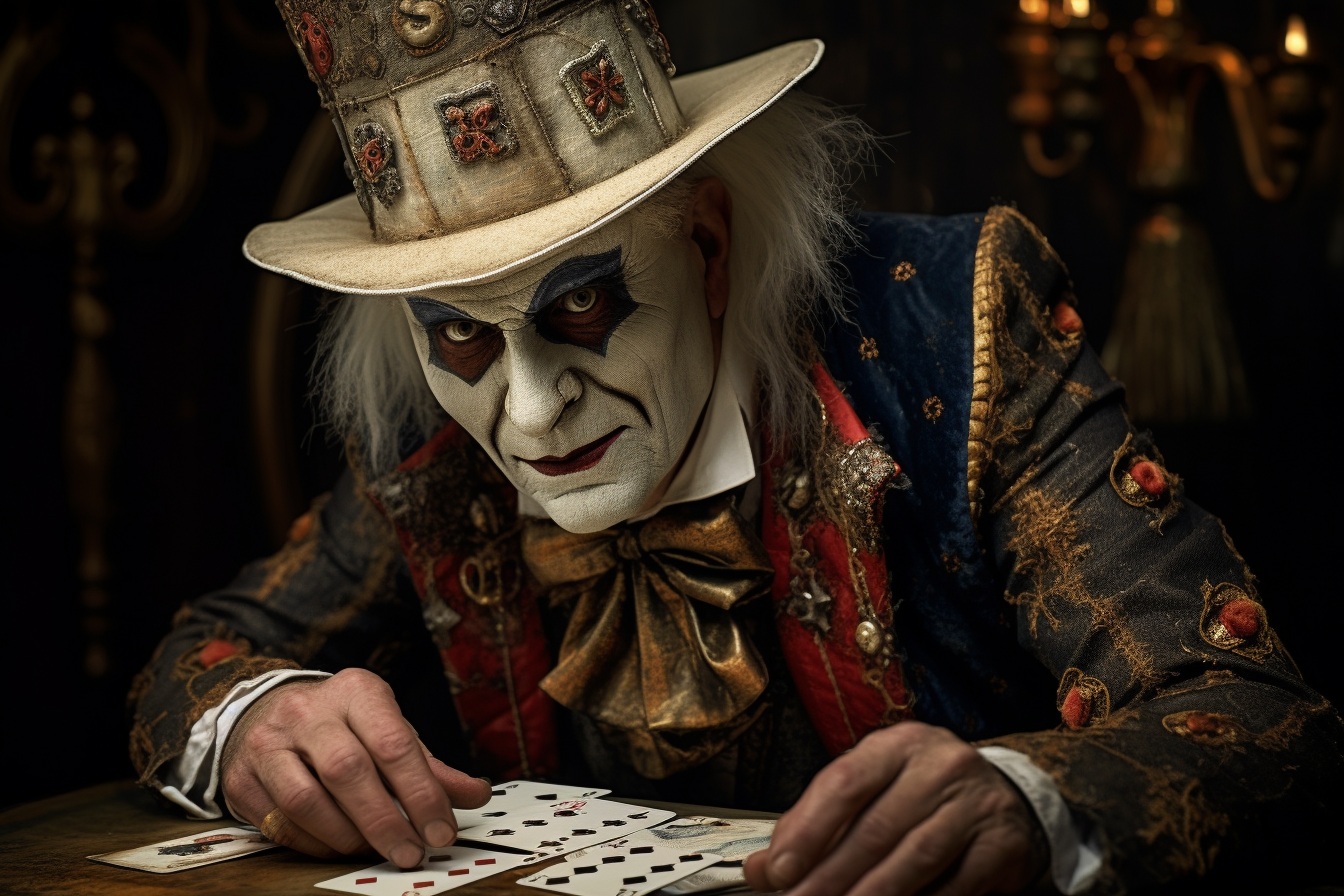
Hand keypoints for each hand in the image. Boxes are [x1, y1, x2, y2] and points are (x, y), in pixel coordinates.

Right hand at [221, 668, 490, 867]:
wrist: (268, 715)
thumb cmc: (343, 728)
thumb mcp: (389, 730)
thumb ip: (431, 766)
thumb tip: (475, 794)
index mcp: (356, 692)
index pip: (394, 742)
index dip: (422, 792)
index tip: (441, 830)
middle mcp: (308, 711)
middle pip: (348, 771)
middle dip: (385, 821)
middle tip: (411, 851)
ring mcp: (268, 743)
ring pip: (306, 800)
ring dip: (348, 836)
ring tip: (376, 850)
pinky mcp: (241, 777)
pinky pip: (280, 823)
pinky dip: (316, 844)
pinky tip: (340, 847)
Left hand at [744, 722, 1047, 895]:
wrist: (1005, 797)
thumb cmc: (921, 792)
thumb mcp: (870, 790)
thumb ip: (816, 824)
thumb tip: (761, 868)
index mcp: (896, 745)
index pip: (844, 782)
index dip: (807, 830)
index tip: (779, 870)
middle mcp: (939, 764)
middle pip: (876, 827)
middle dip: (831, 875)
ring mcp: (975, 801)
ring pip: (915, 857)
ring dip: (872, 895)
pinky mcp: (1002, 842)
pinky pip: (957, 884)